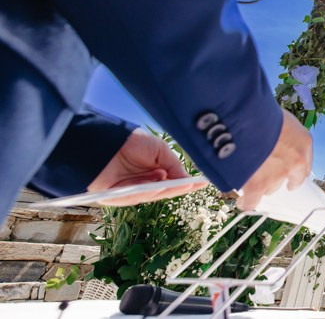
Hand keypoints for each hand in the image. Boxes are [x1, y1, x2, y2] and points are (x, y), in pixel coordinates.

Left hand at [88, 130, 206, 204]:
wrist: (104, 142)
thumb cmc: (131, 143)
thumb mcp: (159, 150)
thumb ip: (173, 165)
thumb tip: (187, 179)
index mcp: (154, 172)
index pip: (173, 181)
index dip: (187, 182)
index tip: (203, 182)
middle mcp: (145, 183)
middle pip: (164, 190)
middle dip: (179, 188)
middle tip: (195, 185)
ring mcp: (132, 191)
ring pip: (153, 194)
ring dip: (166, 190)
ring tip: (183, 184)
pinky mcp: (118, 198)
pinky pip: (136, 196)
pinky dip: (149, 192)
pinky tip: (160, 187)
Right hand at [237, 110, 311, 210]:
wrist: (248, 119)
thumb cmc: (262, 111)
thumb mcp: (280, 118)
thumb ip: (282, 133)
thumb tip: (273, 137)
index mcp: (303, 143)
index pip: (304, 165)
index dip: (294, 171)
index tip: (289, 175)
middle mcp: (295, 162)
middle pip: (288, 178)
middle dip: (277, 177)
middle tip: (266, 172)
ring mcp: (277, 175)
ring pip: (270, 188)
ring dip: (261, 184)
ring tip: (249, 176)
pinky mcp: (258, 185)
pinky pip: (252, 201)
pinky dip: (247, 202)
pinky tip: (242, 200)